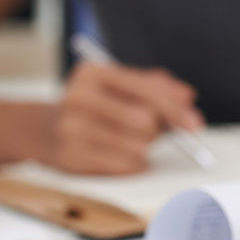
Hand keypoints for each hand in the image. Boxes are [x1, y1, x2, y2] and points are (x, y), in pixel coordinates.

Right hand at [39, 61, 203, 174]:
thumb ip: (157, 86)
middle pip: (145, 121)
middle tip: (152, 130)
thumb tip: (187, 97)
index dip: (174, 109)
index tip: (195, 123)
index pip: (145, 91)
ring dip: (145, 147)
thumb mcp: (121, 86)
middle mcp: (77, 97)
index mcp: (92, 72)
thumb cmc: (95, 105)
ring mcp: (70, 128)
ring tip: (128, 140)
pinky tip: (121, 154)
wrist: (43, 129)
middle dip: (157, 129)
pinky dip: (135, 163)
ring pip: (137, 146)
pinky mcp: (71, 157)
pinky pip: (125, 166)